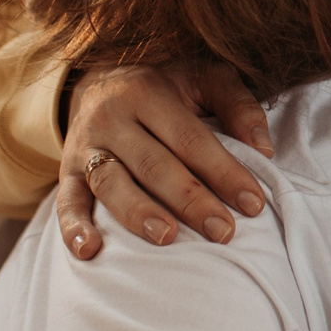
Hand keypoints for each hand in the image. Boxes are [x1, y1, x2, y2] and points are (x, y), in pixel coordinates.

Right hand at [56, 61, 274, 258]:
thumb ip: (237, 105)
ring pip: (111, 182)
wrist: (100, 79)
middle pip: (154, 164)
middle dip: (190, 200)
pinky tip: (91, 251)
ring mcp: (85, 145)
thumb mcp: (204, 78)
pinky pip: (66, 200)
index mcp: (149, 93)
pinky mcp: (66, 170)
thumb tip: (264, 149)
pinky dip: (73, 227)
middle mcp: (113, 117)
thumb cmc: (167, 86)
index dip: (223, 171)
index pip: (190, 138)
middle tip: (223, 232)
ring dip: (138, 213)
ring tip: (167, 238)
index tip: (253, 204)